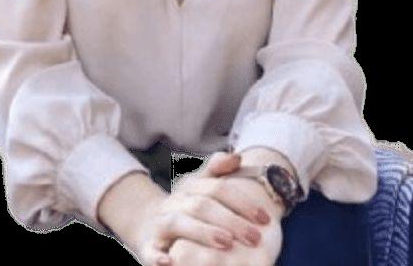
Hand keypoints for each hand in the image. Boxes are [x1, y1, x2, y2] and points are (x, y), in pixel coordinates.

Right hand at [127, 151, 275, 265]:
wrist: (149, 224)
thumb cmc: (187, 207)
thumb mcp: (200, 186)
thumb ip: (217, 169)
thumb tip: (238, 158)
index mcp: (190, 187)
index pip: (217, 187)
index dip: (242, 202)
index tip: (265, 219)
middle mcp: (174, 202)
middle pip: (201, 205)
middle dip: (230, 220)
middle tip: (254, 237)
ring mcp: (159, 224)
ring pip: (178, 223)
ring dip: (203, 232)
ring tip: (227, 243)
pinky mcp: (147, 248)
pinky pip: (150, 252)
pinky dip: (159, 258)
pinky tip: (170, 262)